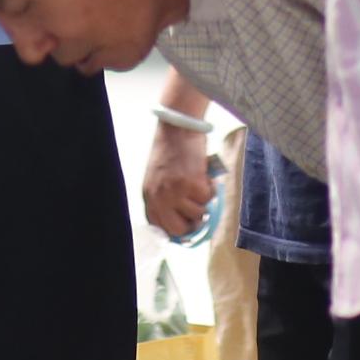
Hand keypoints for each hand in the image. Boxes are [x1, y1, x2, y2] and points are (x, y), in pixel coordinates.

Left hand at [141, 121, 212, 236]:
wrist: (178, 128)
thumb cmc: (171, 151)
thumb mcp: (159, 179)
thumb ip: (165, 200)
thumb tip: (182, 224)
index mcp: (149, 196)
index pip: (159, 228)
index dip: (177, 230)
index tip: (188, 228)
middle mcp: (159, 198)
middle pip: (178, 229)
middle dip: (192, 224)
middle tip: (200, 212)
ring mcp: (176, 192)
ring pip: (197, 214)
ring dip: (203, 202)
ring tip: (199, 184)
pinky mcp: (193, 185)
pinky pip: (208, 199)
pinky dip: (211, 189)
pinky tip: (205, 176)